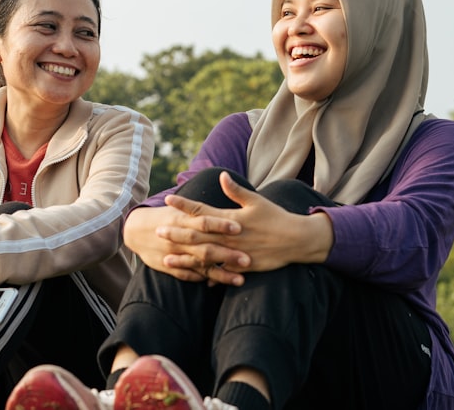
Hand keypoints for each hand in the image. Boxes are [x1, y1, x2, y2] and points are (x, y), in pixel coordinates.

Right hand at [124, 187, 246, 284]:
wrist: (134, 230)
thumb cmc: (162, 216)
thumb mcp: (176, 208)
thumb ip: (198, 205)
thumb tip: (223, 180)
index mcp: (182, 220)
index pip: (204, 221)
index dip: (221, 224)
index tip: (239, 227)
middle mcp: (179, 239)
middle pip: (206, 247)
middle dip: (227, 255)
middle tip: (247, 259)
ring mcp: (175, 255)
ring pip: (201, 266)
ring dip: (221, 273)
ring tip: (241, 279)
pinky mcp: (170, 268)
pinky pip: (189, 276)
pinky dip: (204, 279)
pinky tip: (221, 284)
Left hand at [158, 172, 332, 283]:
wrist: (296, 240)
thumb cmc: (276, 217)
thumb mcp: (256, 201)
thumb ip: (236, 191)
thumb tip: (221, 176)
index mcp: (231, 218)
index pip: (203, 210)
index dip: (185, 205)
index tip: (169, 199)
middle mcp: (230, 236)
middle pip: (198, 234)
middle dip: (177, 232)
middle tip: (157, 230)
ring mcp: (235, 253)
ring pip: (204, 256)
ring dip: (184, 257)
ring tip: (166, 258)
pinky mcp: (242, 266)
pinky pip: (220, 272)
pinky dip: (206, 274)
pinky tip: (191, 277)